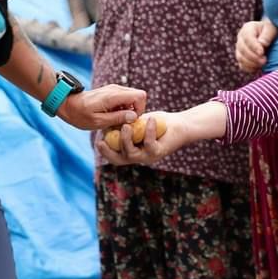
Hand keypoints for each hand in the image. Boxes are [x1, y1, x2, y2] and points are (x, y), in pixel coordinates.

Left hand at [58, 83, 146, 130]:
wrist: (67, 104)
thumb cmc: (80, 115)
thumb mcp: (98, 121)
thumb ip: (117, 118)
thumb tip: (134, 116)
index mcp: (113, 96)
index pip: (140, 96)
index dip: (140, 109)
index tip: (130, 120)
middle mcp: (115, 89)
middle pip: (139, 95)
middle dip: (136, 110)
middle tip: (124, 121)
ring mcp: (113, 89)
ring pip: (133, 97)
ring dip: (129, 109)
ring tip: (116, 119)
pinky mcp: (111, 91)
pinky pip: (125, 98)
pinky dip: (123, 107)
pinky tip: (112, 115)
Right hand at [95, 102, 227, 166]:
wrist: (179, 125)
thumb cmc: (157, 122)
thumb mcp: (137, 122)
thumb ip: (125, 123)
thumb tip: (108, 119)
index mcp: (131, 152)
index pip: (114, 156)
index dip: (104, 150)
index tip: (97, 139)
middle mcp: (138, 157)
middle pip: (119, 160)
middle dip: (108, 152)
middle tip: (102, 141)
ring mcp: (148, 156)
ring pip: (132, 154)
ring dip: (126, 140)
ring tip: (125, 126)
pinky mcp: (159, 152)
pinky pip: (150, 143)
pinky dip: (149, 130)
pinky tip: (150, 118)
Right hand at [234, 18, 277, 73]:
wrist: (267, 36)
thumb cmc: (270, 31)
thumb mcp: (271, 29)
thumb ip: (267, 35)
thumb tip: (262, 44)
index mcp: (247, 29)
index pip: (247, 38)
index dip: (254, 46)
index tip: (262, 52)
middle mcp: (240, 38)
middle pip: (242, 49)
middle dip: (253, 56)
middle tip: (264, 60)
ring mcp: (239, 49)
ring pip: (241, 58)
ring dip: (251, 63)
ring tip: (263, 64)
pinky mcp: (241, 58)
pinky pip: (242, 65)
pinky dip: (249, 68)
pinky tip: (258, 68)